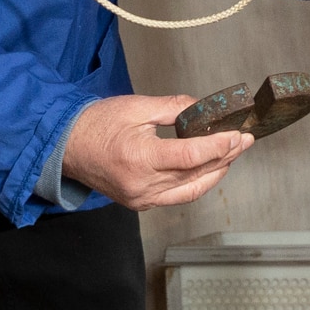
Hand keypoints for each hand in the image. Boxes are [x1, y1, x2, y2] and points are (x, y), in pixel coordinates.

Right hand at [61, 94, 248, 209]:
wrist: (65, 147)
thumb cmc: (95, 124)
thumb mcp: (136, 107)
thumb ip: (174, 108)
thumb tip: (203, 109)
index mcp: (139, 158)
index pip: (190, 157)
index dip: (218, 146)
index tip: (237, 135)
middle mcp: (142, 184)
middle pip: (196, 174)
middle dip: (225, 156)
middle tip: (244, 140)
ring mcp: (141, 198)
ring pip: (190, 189)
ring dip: (216, 172)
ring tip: (233, 154)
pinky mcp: (140, 203)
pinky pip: (177, 196)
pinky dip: (197, 183)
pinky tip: (210, 169)